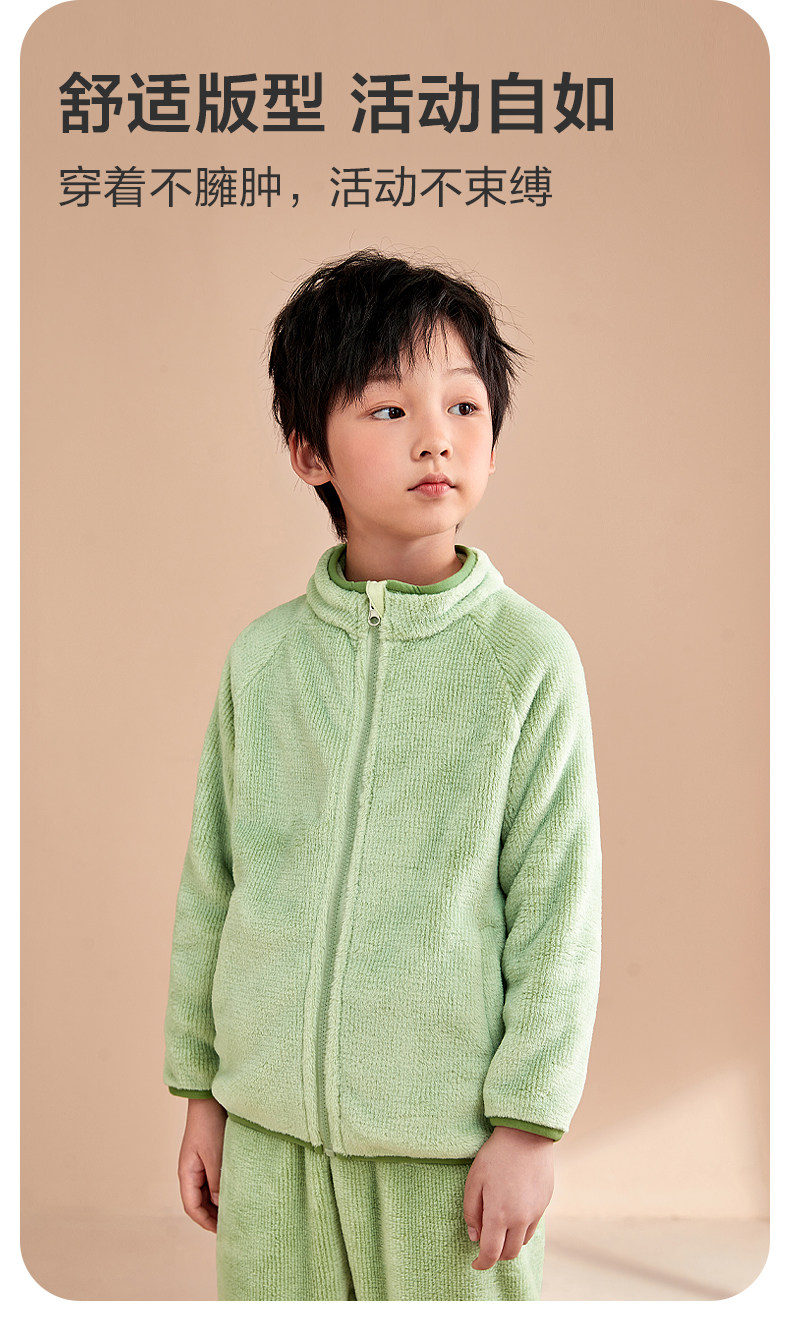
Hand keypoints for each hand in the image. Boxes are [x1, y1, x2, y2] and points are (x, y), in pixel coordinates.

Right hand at [177, 1095, 227, 1233]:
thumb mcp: (215, 1155)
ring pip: (209, 1191)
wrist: (212, 1095)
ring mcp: (201, 1163)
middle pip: (200, 1202)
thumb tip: (222, 1207)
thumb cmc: (210, 1123)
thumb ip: (218, 1183)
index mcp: (186, 1173)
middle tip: (235, 1225)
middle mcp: (192, 1171)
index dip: (206, 1222)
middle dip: (214, 1216)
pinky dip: (225, 1188)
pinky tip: (239, 1190)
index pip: (192, 1207)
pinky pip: (216, 1179)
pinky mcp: (212, 1155)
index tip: (224, 1232)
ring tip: (239, 1210)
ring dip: (221, 1202)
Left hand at [463, 1126, 554, 1270]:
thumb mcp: (474, 1180)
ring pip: (521, 1242)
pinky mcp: (544, 1205)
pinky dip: (521, 1229)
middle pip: (508, 1254)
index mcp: (499, 1215)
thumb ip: (471, 1212)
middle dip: (495, 1255)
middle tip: (485, 1244)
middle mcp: (519, 1219)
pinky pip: (532, 1227)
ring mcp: (535, 1213)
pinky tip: (513, 1214)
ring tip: (499, 1227)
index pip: (490, 1253)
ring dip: (509, 1243)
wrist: (526, 1136)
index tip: (475, 1263)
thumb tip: (474, 1236)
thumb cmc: (495, 1156)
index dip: (481, 1263)